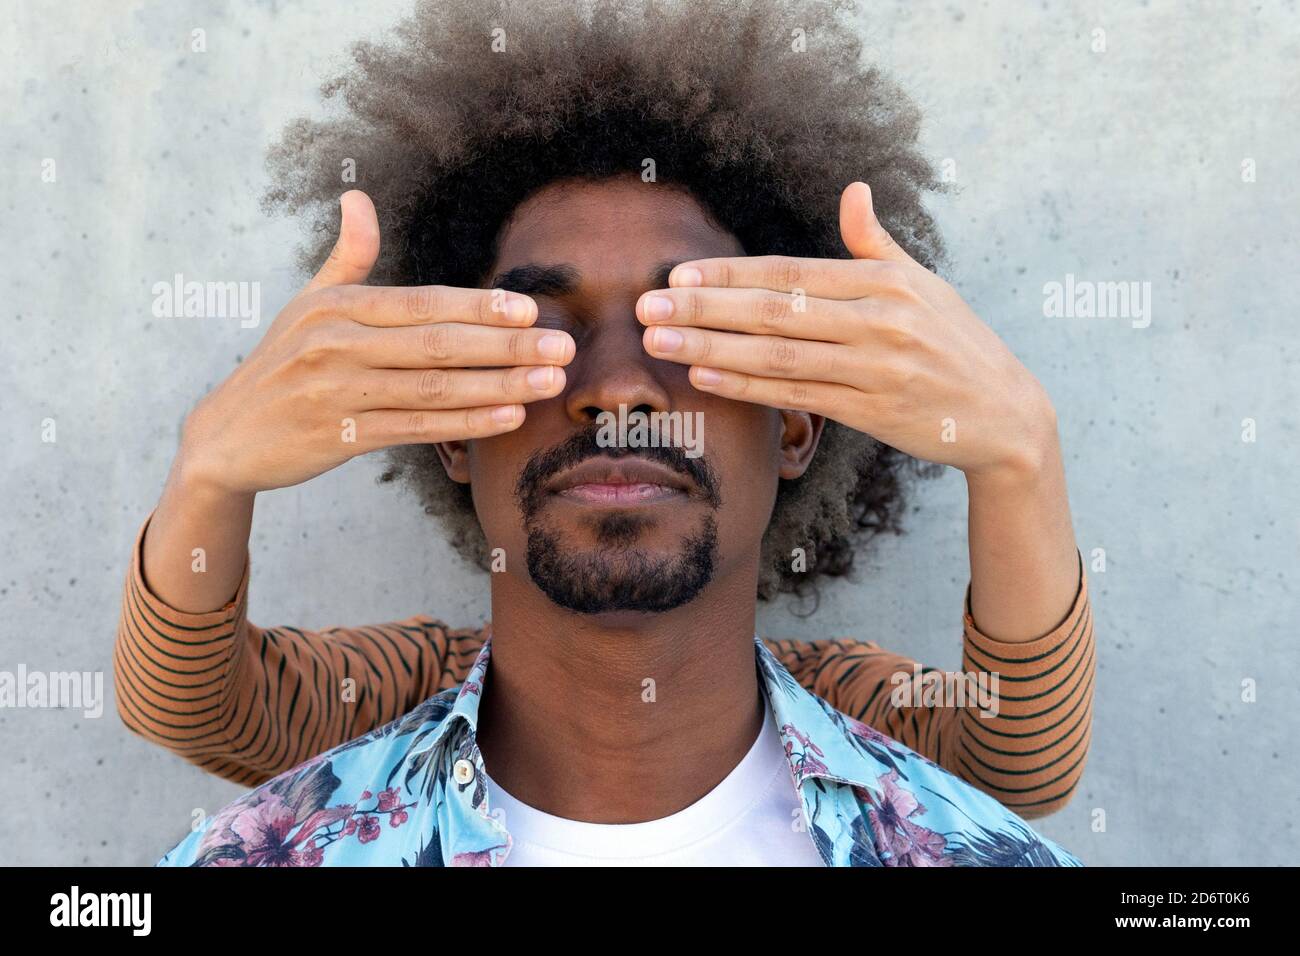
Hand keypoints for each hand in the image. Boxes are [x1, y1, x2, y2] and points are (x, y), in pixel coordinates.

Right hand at [177, 190, 574, 495]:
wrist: (226, 437)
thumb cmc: (281, 365)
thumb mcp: (306, 305)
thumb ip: (346, 258)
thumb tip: (358, 198)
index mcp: (336, 308)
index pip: (422, 303)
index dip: (480, 308)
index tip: (532, 311)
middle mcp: (335, 345)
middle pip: (438, 345)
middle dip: (507, 347)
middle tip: (563, 348)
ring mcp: (337, 393)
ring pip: (434, 390)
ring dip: (498, 386)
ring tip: (548, 383)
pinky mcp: (340, 437)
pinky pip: (415, 429)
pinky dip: (466, 425)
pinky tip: (509, 418)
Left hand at [636, 181, 1056, 482]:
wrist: (1005, 413)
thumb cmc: (956, 342)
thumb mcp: (925, 283)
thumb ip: (877, 242)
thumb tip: (853, 190)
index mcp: (884, 280)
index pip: (790, 272)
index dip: (730, 274)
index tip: (679, 275)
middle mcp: (879, 319)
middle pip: (773, 311)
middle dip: (703, 308)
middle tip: (644, 306)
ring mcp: (875, 366)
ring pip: (777, 355)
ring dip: (710, 348)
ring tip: (658, 342)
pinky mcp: (872, 411)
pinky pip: (797, 395)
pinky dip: (746, 386)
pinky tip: (705, 376)